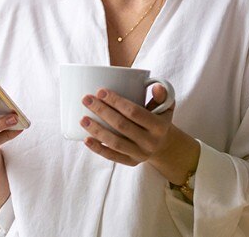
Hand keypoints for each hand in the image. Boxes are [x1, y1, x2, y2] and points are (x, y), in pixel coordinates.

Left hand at [80, 84, 198, 183]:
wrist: (164, 146)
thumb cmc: (158, 119)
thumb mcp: (165, 107)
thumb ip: (161, 95)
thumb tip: (156, 86)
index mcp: (159, 126)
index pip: (134, 112)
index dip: (116, 102)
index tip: (100, 91)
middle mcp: (150, 142)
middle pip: (121, 126)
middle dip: (102, 111)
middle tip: (86, 100)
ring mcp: (140, 154)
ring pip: (115, 143)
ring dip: (96, 130)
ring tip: (82, 119)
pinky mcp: (131, 162)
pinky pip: (112, 157)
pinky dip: (98, 149)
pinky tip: (86, 139)